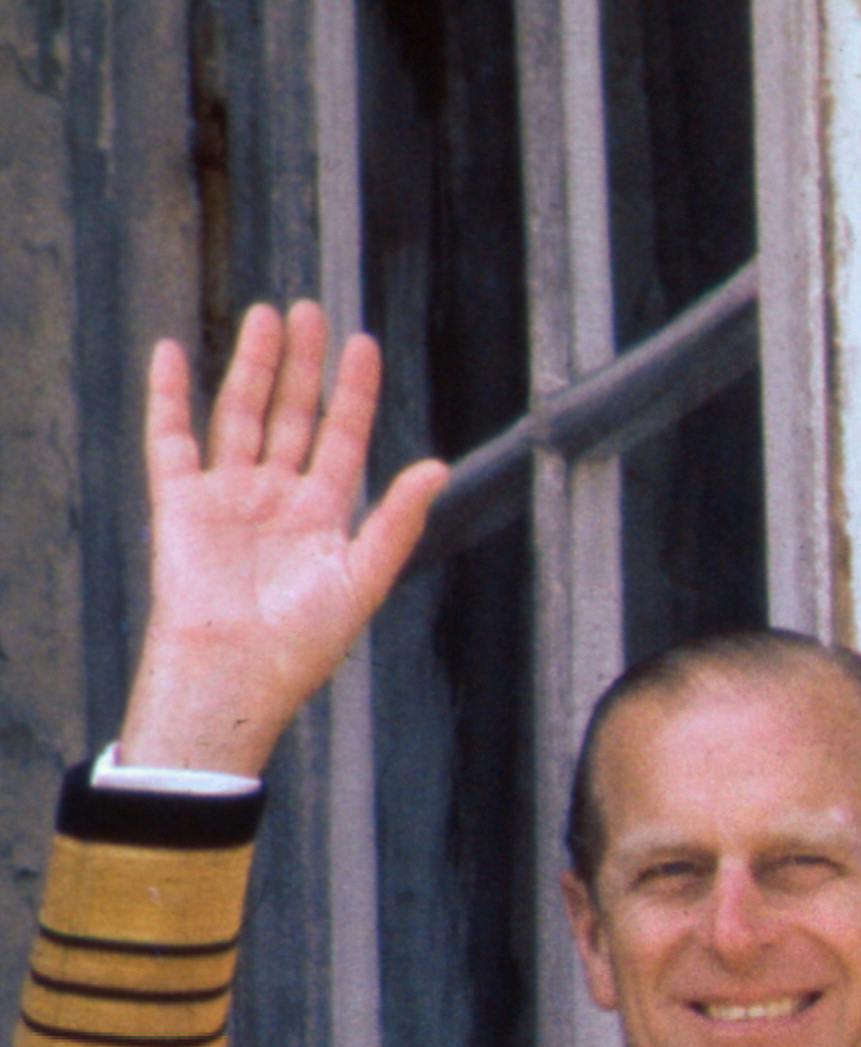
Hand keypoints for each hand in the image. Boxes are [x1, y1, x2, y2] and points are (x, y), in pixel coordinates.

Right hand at [119, 304, 446, 774]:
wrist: (238, 672)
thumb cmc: (304, 642)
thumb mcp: (364, 577)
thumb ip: (398, 520)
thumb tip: (439, 467)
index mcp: (324, 514)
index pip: (342, 437)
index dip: (354, 391)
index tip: (364, 343)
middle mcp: (277, 497)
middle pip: (291, 414)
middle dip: (302, 364)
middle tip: (312, 309)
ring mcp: (228, 494)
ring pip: (241, 413)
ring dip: (252, 365)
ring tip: (266, 315)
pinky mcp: (181, 500)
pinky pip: (171, 437)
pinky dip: (169, 394)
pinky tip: (174, 351)